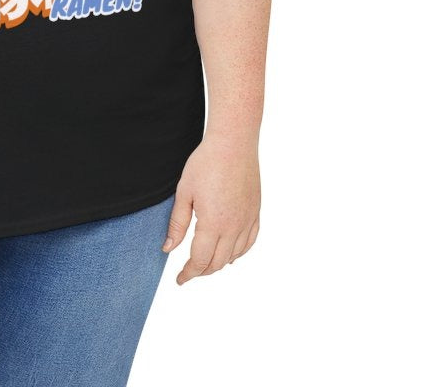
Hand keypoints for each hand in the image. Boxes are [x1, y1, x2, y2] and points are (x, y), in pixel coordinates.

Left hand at [161, 136, 260, 284]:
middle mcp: (233, 227)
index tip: (180, 279)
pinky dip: (238, 252)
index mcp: (213, 224)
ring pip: (234, 255)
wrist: (233, 144)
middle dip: (202, 271)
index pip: (200, 261)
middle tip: (188, 272)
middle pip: (217, 263)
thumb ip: (177, 224)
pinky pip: (249, 242)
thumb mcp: (184, 192)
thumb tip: (168, 249)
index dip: (189, 273)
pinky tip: (230, 252)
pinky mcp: (255, 213)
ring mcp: (247, 221)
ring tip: (205, 263)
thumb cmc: (205, 163)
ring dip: (219, 264)